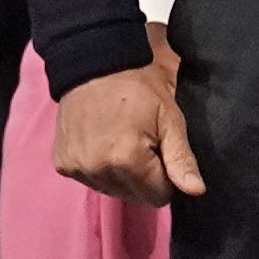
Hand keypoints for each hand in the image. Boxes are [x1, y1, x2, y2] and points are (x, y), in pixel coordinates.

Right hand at [53, 60, 205, 206]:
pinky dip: (97, 167)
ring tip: (118, 139)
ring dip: (119, 173)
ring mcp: (76, 167)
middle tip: (140, 141)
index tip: (159, 149)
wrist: (94, 62)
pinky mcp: (62, 164)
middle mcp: (98, 169)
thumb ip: (181, 158)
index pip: (157, 196)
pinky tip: (100, 140)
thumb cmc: (138, 86)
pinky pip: (89, 179)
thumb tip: (196, 191)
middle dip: (143, 176)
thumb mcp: (169, 118)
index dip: (165, 176)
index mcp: (127, 160)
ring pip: (111, 189)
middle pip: (133, 196)